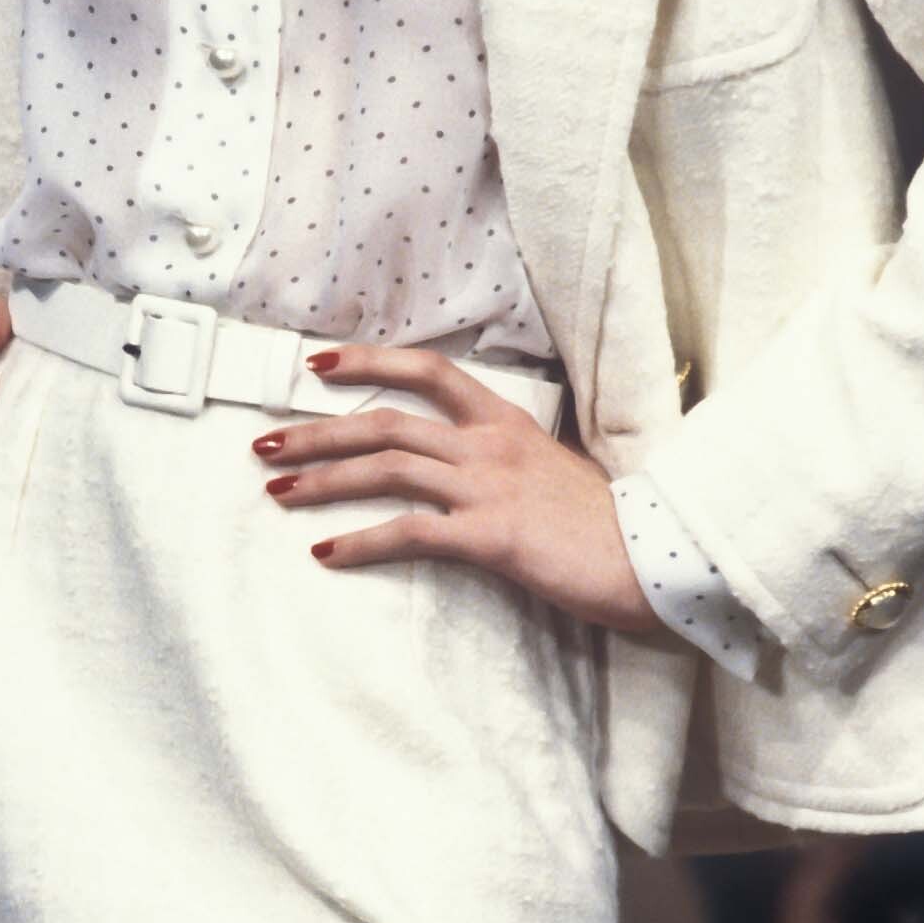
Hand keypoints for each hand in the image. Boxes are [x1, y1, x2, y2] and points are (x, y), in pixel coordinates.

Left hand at [246, 342, 673, 637]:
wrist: (659, 560)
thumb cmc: (611, 529)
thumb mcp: (555, 478)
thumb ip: (509, 467)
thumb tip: (469, 476)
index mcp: (507, 424)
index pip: (430, 372)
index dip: (369, 362)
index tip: (318, 364)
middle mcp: (491, 446)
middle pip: (386, 423)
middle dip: (316, 430)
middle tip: (265, 444)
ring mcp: (490, 488)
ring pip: (387, 468)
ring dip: (323, 477)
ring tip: (278, 491)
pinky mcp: (492, 536)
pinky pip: (411, 532)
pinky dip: (361, 543)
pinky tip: (327, 554)